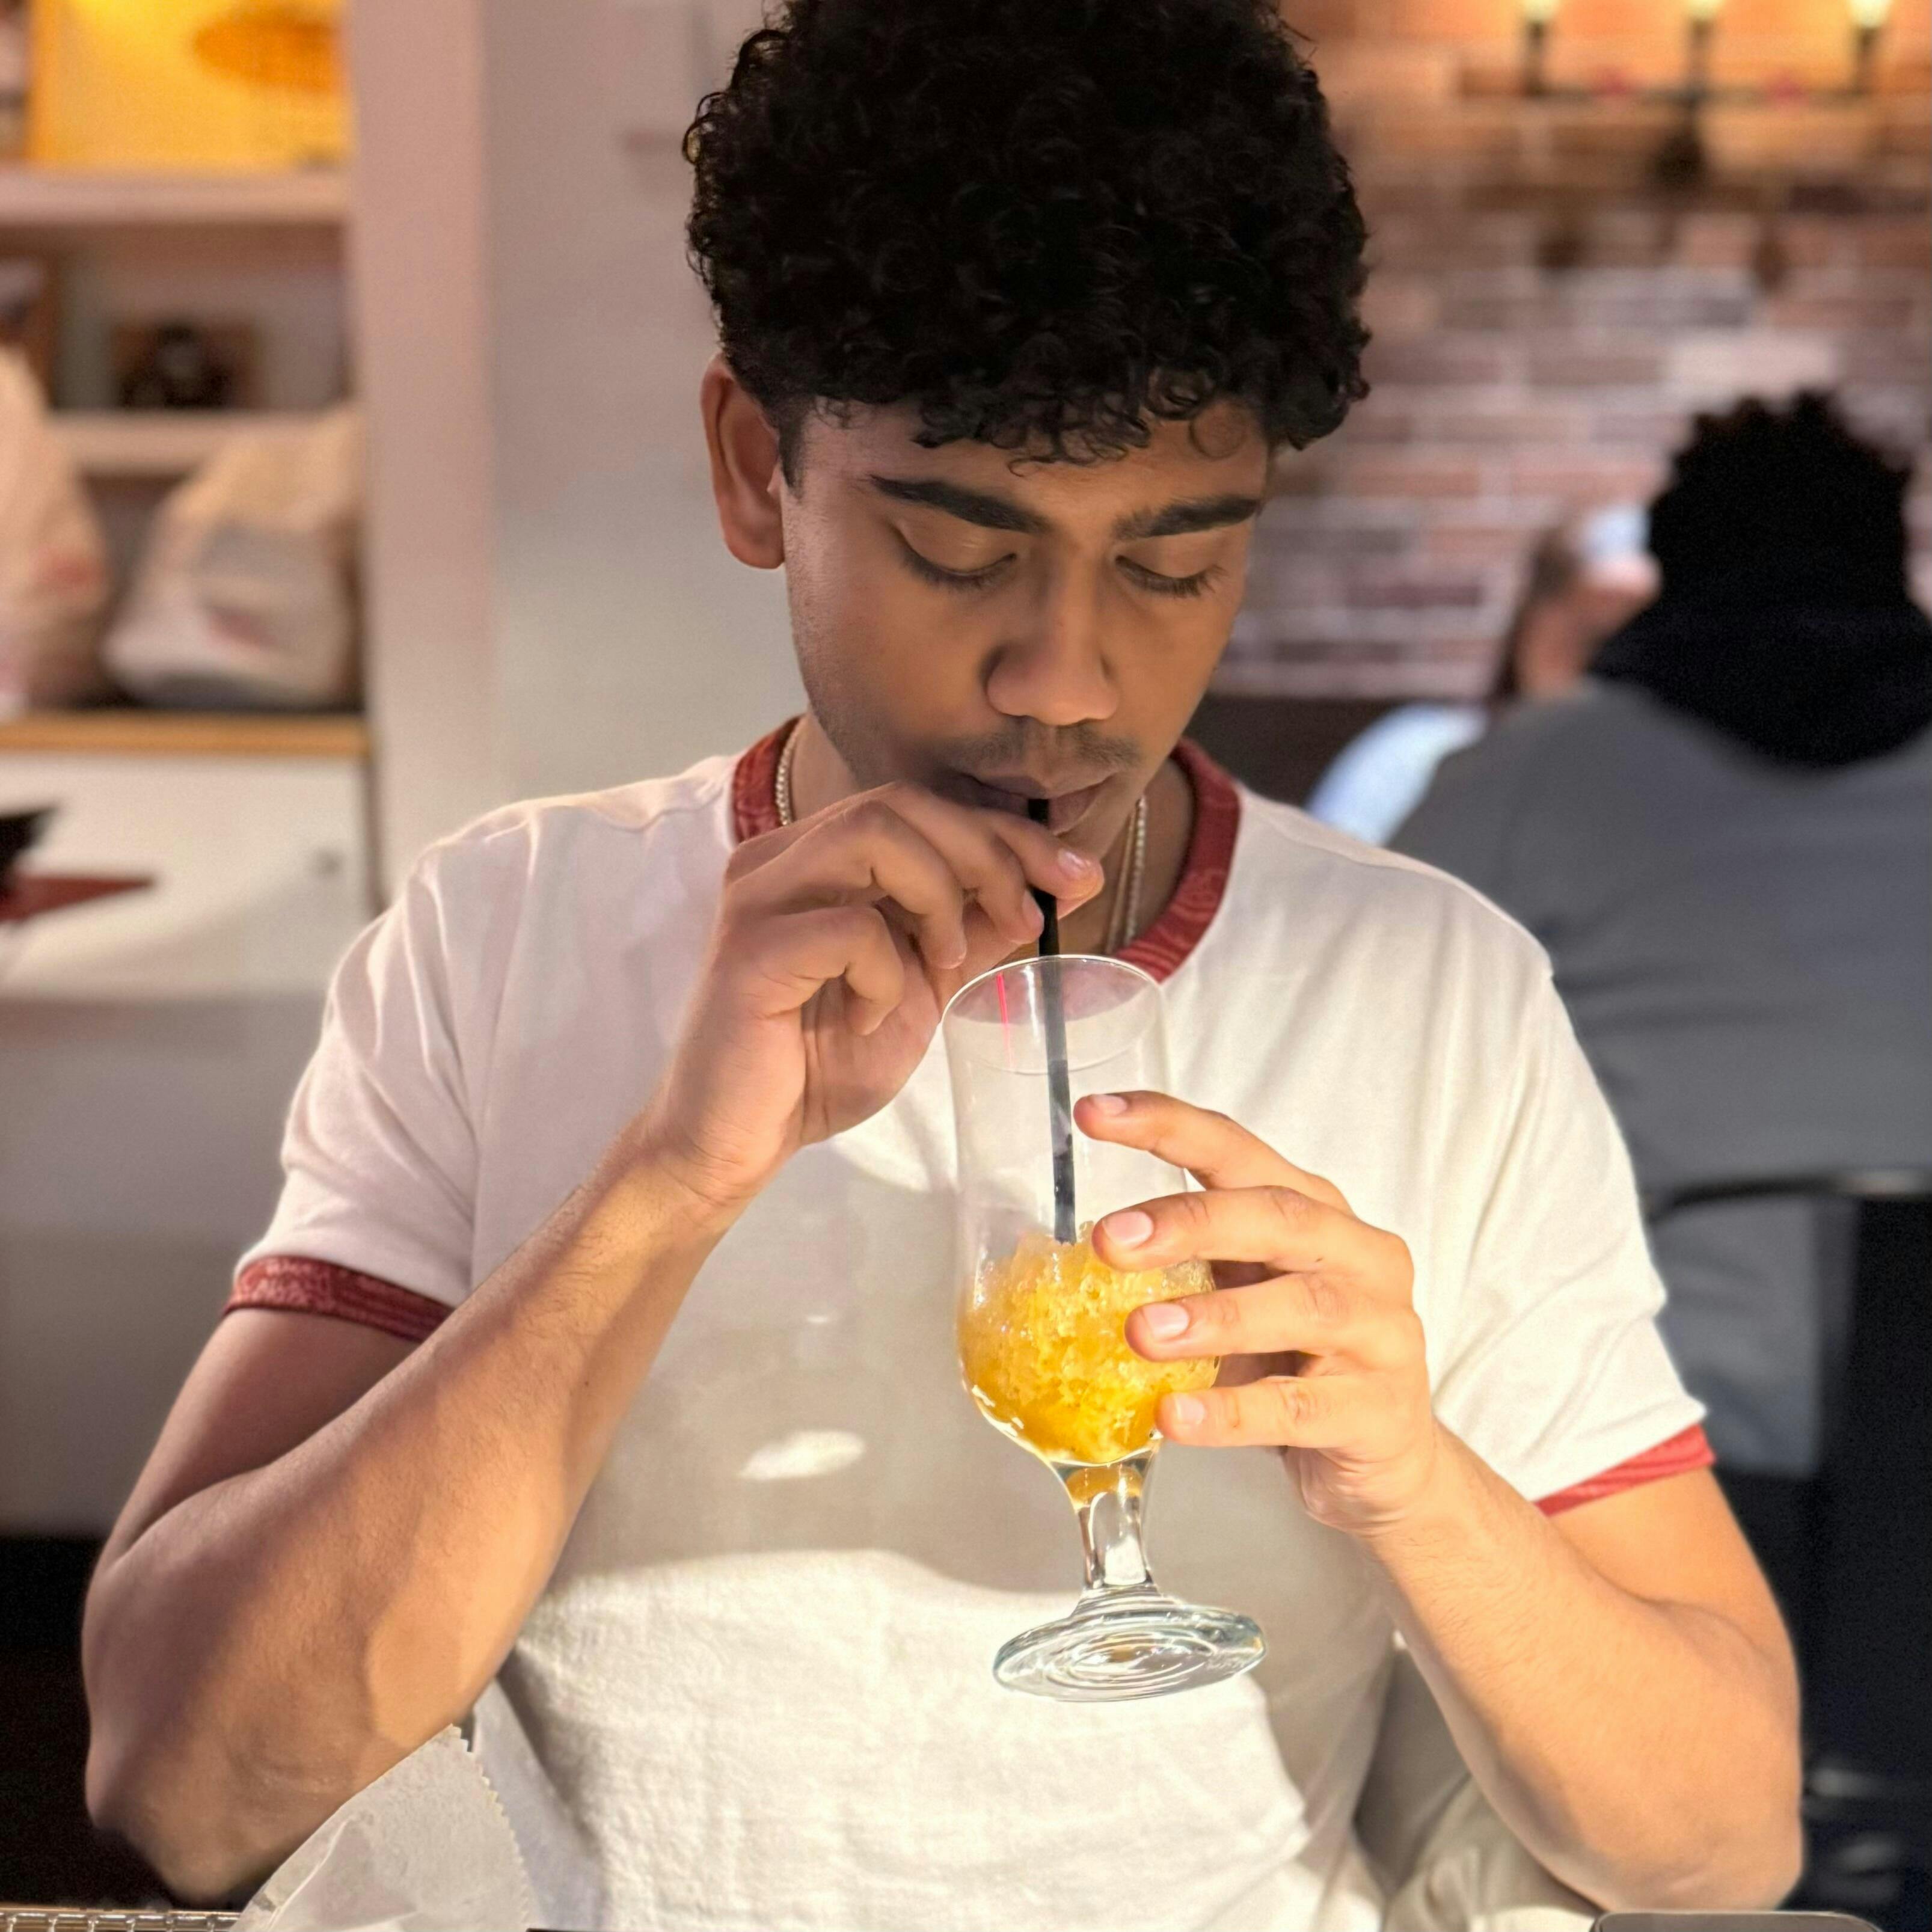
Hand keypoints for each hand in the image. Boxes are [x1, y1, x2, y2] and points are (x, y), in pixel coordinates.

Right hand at [642, 782, 1101, 1213]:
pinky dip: (886, 969)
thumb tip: (1054, 884)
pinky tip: (875, 1015)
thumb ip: (970, 931)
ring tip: (945, 961)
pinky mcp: (751, 952)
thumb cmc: (817, 1065)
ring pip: (873, 835)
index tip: (1077, 874)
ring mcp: (759, 898)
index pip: (919, 807)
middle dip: (987, 851)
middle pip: (899, 802)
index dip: (1007, 832)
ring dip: (939, 894)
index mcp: (814, 857)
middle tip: (1027, 915)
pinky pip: (849, 926)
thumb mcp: (918, 988)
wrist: (736, 1142)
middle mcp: (778, 859)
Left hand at [1079, 1091, 1438, 1536]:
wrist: (1390, 1454)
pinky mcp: (1379, 1410)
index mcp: (1317, 1212)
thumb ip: (1187, 1269)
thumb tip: (1075, 1266)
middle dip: (1190, 1222)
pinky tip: (1175, 1415)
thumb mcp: (1248, 1295)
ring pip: (1302, 1307)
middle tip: (1110, 1241)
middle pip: (1278, 1217)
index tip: (1093, 1115)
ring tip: (1140, 1333)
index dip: (1168, 1126)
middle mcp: (1359, 1256)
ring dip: (1215, 1317)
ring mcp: (1381, 1331)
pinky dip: (1232, 1411)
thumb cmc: (1303, 1358)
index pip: (1239, 1151)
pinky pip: (1299, 1407)